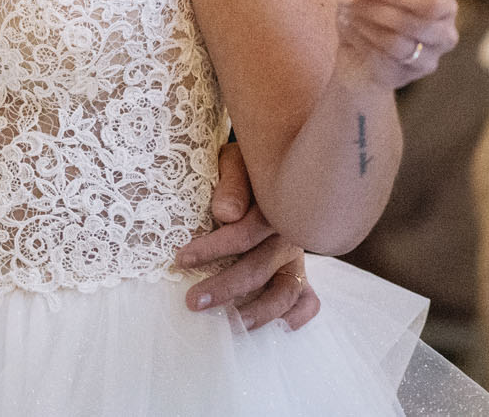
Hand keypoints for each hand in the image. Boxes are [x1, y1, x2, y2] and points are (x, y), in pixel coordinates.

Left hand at [176, 142, 320, 329]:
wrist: (276, 163)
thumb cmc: (247, 165)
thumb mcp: (236, 162)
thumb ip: (232, 183)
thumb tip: (226, 214)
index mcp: (273, 207)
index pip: (243, 234)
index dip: (212, 249)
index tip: (180, 259)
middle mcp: (288, 235)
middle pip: (259, 269)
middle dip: (224, 288)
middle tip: (192, 302)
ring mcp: (296, 256)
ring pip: (284, 291)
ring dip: (258, 312)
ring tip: (231, 325)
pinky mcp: (299, 270)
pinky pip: (308, 299)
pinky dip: (297, 315)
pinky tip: (279, 326)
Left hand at [334, 0, 458, 88]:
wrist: (360, 58)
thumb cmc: (372, 17)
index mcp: (444, 7)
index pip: (433, 1)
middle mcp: (444, 35)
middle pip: (412, 22)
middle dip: (372, 7)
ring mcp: (428, 60)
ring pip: (395, 42)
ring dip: (363, 23)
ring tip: (345, 13)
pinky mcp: (405, 76)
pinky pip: (380, 59)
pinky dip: (358, 40)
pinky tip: (347, 29)